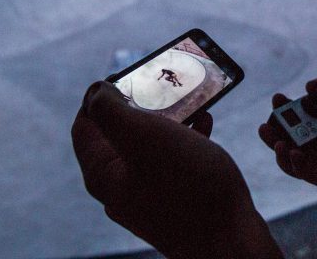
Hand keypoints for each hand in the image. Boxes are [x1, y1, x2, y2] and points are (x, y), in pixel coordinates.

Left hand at [72, 81, 281, 258]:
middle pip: (118, 134)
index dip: (99, 96)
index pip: (84, 125)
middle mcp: (120, 187)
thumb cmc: (188, 186)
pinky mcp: (174, 201)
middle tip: (161, 87)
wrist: (231, 240)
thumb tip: (95, 92)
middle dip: (140, 105)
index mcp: (104, 173)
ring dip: (166, 120)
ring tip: (188, 103)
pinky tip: (205, 126)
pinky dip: (185, 139)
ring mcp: (147, 197)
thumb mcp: (144, 136)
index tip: (126, 76)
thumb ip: (111, 110)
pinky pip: (172, 161)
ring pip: (149, 146)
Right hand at [259, 70, 316, 195]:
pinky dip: (296, 165)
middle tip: (266, 123)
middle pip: (295, 138)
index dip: (287, 109)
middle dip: (276, 130)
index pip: (304, 116)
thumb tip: (307, 88)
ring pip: (297, 159)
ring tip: (272, 137)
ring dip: (279, 149)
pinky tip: (291, 151)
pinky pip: (311, 175)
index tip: (277, 98)